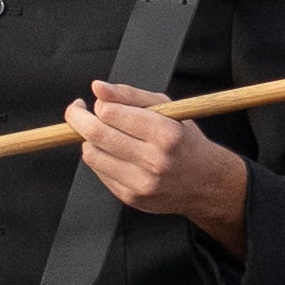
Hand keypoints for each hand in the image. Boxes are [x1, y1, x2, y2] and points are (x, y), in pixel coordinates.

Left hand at [71, 81, 252, 255]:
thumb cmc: (185, 142)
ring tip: (102, 133)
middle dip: (78, 118)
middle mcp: (154, 161)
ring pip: (91, 154)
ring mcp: (141, 182)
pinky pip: (99, 172)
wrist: (206, 183)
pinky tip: (113, 153)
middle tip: (78, 110)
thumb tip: (98, 87)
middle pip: (96, 134)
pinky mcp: (131, 197)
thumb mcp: (168, 110)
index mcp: (166, 134)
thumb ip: (131, 95)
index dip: (100, 104)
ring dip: (88, 140)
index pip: (111, 113)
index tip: (100, 102)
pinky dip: (100, 158)